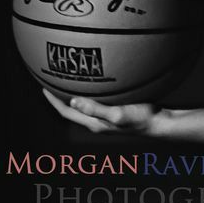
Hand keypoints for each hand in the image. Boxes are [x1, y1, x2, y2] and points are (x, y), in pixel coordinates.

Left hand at [43, 88, 160, 134]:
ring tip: (69, 79)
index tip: (43, 88)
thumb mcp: (117, 114)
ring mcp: (107, 116)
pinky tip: (97, 79)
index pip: (67, 112)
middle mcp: (98, 121)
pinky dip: (91, 91)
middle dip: (60, 96)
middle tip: (52, 80)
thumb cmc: (141, 119)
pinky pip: (97, 100)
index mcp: (94, 123)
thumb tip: (73, 101)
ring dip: (75, 94)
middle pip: (73, 109)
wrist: (160, 122)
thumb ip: (96, 109)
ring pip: (85, 104)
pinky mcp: (117, 110)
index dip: (54, 102)